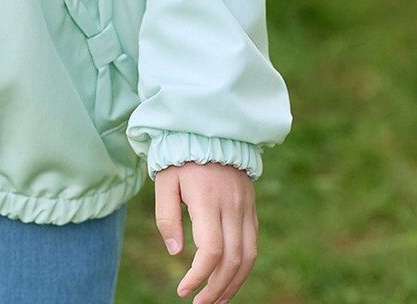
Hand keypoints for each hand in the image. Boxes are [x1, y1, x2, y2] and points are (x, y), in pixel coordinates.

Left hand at [154, 161, 257, 303]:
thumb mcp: (165, 181)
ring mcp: (245, 207)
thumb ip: (166, 217)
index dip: (198, 276)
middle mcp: (232, 206)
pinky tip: (230, 280)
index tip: (183, 290)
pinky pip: (252, 244)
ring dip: (233, 284)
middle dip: (216, 289)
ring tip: (216, 301)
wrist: (210, 130)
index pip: (211, 251)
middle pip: (232, 260)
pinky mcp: (251, 208)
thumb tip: (175, 253)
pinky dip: (243, 267)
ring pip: (248, 257)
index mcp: (207, 200)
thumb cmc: (180, 157)